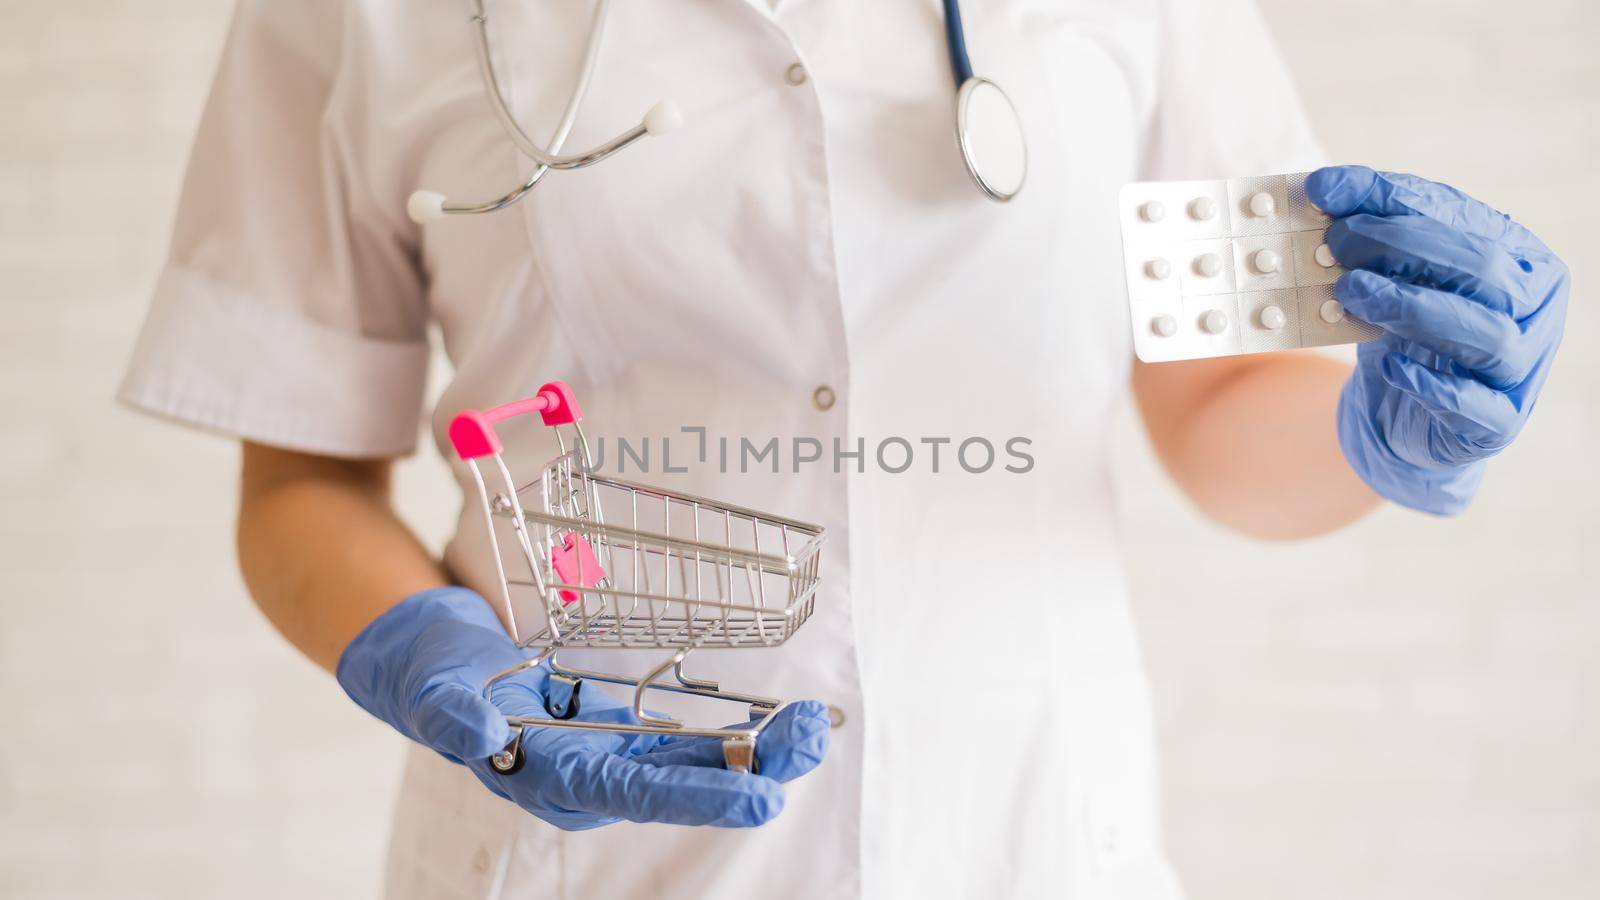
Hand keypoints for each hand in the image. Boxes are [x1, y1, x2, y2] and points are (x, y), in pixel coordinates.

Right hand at [336, 587, 829, 829]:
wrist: (441, 672)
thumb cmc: (436, 681)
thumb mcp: (434, 691)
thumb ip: (453, 715)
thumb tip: (480, 733)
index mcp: (554, 780)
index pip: (636, 793)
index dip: (699, 795)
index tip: (760, 797)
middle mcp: (595, 780)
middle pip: (684, 783)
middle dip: (753, 769)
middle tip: (812, 742)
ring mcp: (616, 759)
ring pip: (699, 763)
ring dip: (759, 751)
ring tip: (816, 728)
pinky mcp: (628, 736)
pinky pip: (692, 741)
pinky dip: (740, 733)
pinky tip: (784, 722)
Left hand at [1306, 166, 1568, 513]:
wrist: (1402, 416)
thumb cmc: (1403, 331)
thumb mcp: (1386, 276)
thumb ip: (1365, 229)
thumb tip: (1322, 185)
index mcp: (1518, 258)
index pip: (1460, 217)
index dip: (1394, 203)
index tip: (1325, 193)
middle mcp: (1534, 309)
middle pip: (1483, 269)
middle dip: (1404, 249)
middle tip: (1336, 246)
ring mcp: (1523, 368)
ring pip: (1488, 332)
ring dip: (1413, 308)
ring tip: (1349, 294)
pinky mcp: (1497, 423)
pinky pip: (1474, 402)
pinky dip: (1431, 382)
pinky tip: (1387, 365)